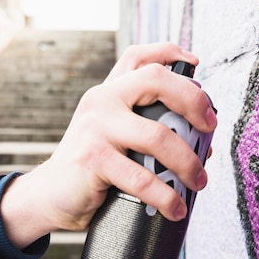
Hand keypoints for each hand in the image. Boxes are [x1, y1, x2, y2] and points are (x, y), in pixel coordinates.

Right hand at [0, 43, 216, 246]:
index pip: (138, 56)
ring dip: (188, 162)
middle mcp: (101, 101)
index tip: (196, 64)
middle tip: (210, 127)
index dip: (169, 52)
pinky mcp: (93, 159)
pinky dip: (166, 196)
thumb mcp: (113, 136)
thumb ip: (147, 129)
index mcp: (109, 92)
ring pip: (158, 136)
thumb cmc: (91, 167)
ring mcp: (95, 128)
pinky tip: (175, 207)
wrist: (49, 196)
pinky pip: (142, 178)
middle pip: (156, 80)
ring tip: (198, 181)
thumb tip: (202, 143)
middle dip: (193, 100)